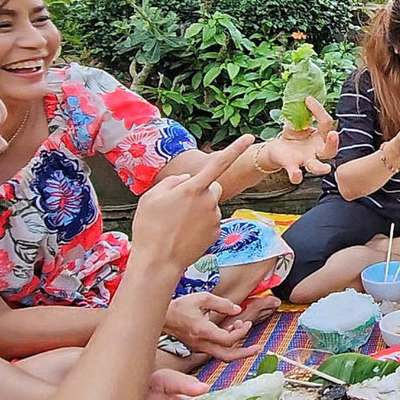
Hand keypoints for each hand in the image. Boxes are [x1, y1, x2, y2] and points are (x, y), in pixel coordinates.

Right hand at [132, 136, 251, 271]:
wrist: (158, 262)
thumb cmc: (150, 227)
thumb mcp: (151, 196)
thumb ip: (173, 181)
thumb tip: (188, 179)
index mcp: (193, 188)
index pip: (218, 163)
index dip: (235, 149)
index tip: (249, 137)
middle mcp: (209, 201)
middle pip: (213, 185)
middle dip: (202, 189)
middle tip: (179, 205)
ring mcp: (214, 217)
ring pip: (211, 203)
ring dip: (199, 207)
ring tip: (177, 223)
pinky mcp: (217, 231)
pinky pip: (210, 219)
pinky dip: (201, 223)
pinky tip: (185, 233)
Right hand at [162, 292, 262, 361]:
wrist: (162, 317)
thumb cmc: (181, 306)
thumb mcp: (203, 298)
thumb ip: (222, 304)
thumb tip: (237, 310)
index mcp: (203, 331)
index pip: (228, 339)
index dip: (241, 332)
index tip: (246, 322)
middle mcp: (201, 343)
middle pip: (227, 356)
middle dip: (245, 354)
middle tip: (259, 348)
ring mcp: (200, 347)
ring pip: (222, 355)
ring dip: (237, 346)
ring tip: (244, 326)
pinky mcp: (199, 347)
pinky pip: (217, 349)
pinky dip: (228, 342)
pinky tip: (232, 327)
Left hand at [261, 97, 338, 183]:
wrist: (275, 150)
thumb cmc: (291, 136)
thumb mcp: (297, 122)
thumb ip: (301, 114)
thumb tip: (302, 96)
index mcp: (320, 138)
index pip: (326, 124)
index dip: (318, 111)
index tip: (307, 99)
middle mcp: (317, 151)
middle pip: (330, 149)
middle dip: (333, 143)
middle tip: (333, 134)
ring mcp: (305, 160)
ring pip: (317, 166)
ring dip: (321, 167)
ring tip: (326, 168)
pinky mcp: (292, 166)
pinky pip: (295, 172)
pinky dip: (295, 175)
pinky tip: (296, 176)